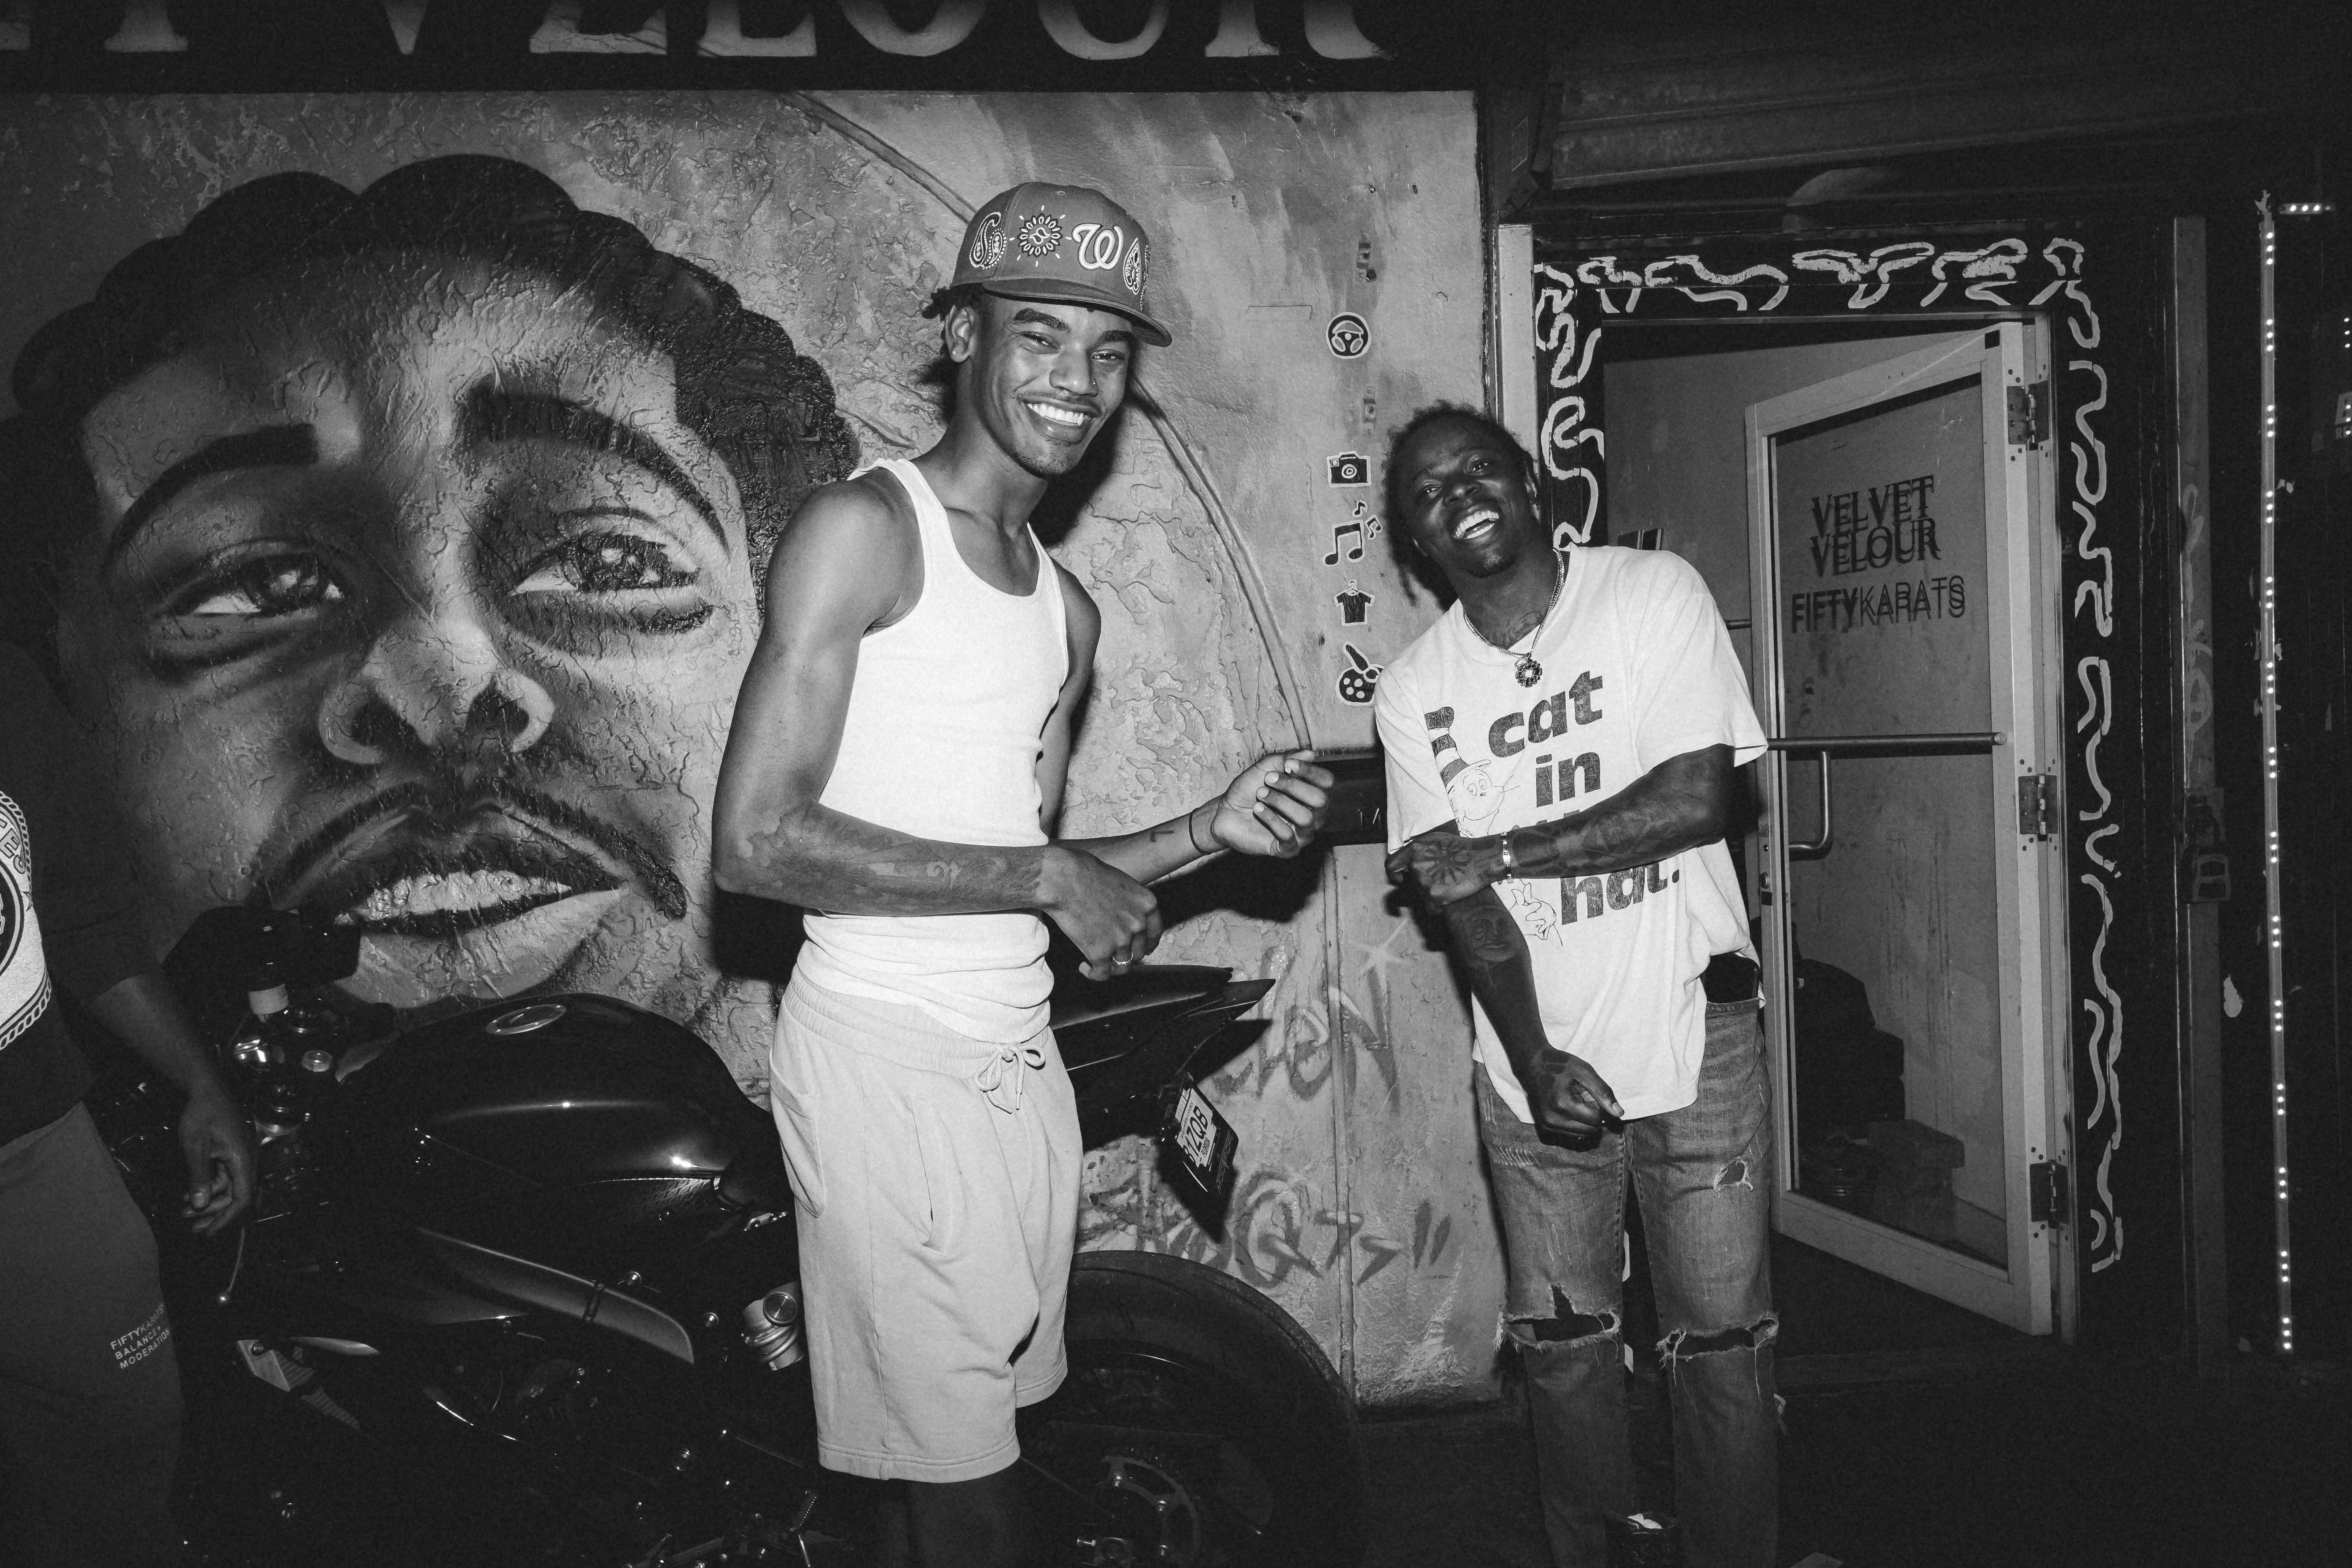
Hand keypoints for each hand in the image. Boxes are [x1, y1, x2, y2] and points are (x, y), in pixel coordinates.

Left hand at [177, 1083, 256, 1235]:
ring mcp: (241, 1157)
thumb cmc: (202, 1114)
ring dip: (208, 1201)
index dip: (226, 1219)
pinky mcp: (234, 1154)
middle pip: (236, 1197)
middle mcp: (247, 1160)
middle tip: (192, 1227)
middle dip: (214, 1214)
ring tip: (184, 1211)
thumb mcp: (195, 1145)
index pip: (241, 1198)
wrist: (209, 1089)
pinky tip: (189, 1193)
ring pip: (229, 1188)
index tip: (208, 1232)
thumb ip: (199, 1176)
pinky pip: (225, 1177)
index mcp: (242, 1159)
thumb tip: (199, 1204)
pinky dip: (208, 1187)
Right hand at [1042, 844, 1163, 979]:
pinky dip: (1093, 974)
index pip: (1154, 932)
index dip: (1147, 944)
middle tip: (1112, 953)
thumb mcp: (1119, 882)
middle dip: (1126, 955)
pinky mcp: (1100, 952)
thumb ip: (1128, 903)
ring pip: (1122, 966)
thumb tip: (1122, 916)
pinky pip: (1101, 974)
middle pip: (1138, 952)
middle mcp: (1139, 924)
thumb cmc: (1084, 873)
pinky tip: (1084, 967)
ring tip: (1096, 962)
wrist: (1063, 879)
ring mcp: (1121, 940)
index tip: (1141, 949)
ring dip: (1110, 966)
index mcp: (1147, 904)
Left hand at [1207, 750, 1332, 858]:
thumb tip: (1311, 754)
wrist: (1225, 812)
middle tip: (1269, 779)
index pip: (1327, 783)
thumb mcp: (1264, 768)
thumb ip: (1286, 759)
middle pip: (1321, 800)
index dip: (1311, 771)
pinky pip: (1288, 837)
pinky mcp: (1287, 849)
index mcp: (1311, 794)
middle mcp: (1313, 815)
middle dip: (1294, 786)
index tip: (1289, 764)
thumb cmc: (1248, 789)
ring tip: (1260, 794)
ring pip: (1306, 818)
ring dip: (1281, 802)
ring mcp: (1301, 834)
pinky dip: (1271, 819)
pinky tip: (1258, 810)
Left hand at [1385, 828, 1507, 907]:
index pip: (1391, 865)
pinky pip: (1431, 908)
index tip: (1400, 880)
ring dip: (1433, 894)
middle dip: (1424, 884)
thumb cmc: (1462, 848)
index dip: (1393, 875)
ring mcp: (1424, 882)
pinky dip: (1439, 907)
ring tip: (1450, 885)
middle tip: (1440, 881)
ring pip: (1422, 895)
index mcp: (1415, 850)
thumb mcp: (1436, 840)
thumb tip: (1411, 860)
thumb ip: (1420, 850)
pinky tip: (1450, 897)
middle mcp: (1416, 865)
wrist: (1481, 859)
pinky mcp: (1434, 896)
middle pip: (1412, 883)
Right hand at [1524, 1048, 1623, 1145]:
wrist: (1534, 1064)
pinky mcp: (1545, 1128)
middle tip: (1582, 1097)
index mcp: (1562, 1104)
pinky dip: (1576, 1124)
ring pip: (1582, 1134)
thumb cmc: (1562, 1065)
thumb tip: (1619, 1114)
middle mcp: (1553, 1119)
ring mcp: (1547, 1125)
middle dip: (1592, 1115)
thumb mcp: (1585, 1072)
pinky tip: (1568, 1108)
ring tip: (1574, 1102)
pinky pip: (1571, 1134)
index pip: (1596, 1119)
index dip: (1598, 1105)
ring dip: (1584, 1121)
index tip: (1589, 1092)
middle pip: (1590, 1130)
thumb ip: (1603, 1092)